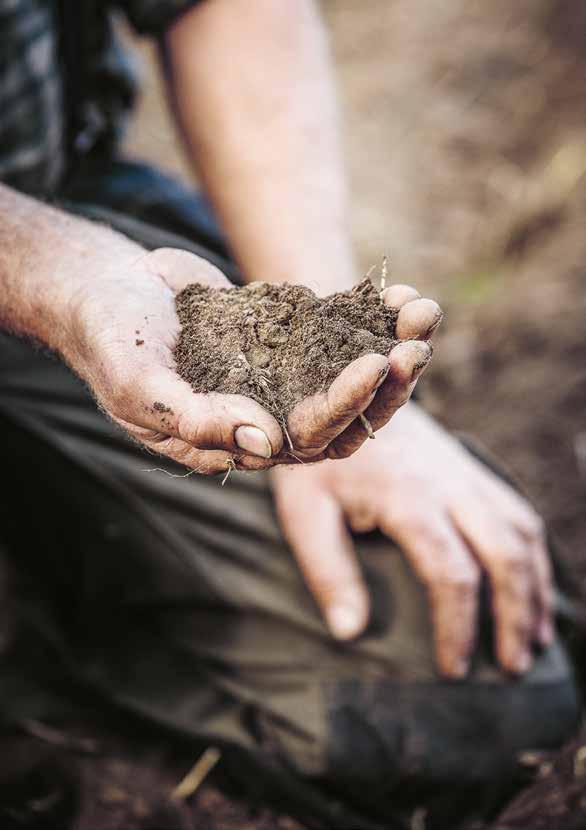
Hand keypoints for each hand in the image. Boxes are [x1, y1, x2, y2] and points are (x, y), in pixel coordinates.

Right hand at [67, 248, 440, 472]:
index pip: (307, 439)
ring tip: (424, 311)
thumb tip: (266, 443)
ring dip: (394, 348)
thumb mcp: (142, 386)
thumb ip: (197, 419)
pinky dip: (370, 315)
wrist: (108, 290)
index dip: (344, 405)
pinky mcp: (290, 338)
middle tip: (417, 344)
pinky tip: (398, 293)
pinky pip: (341, 333)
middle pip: (348, 416)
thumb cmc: (112, 343)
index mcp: (240, 442)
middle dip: (388, 384)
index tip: (376, 363)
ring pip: (354, 374)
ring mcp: (285, 376)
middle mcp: (272, 416)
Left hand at [271, 402, 552, 676]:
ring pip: (522, 534)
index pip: (450, 572)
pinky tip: (531, 592)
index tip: (453, 669)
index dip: (458, 627)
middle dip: (515, 616)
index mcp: (407, 496)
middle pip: (505, 554)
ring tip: (534, 642)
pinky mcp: (472, 470)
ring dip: (534, 590)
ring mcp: (467, 473)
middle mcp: (450, 483)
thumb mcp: (304, 511)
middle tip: (513, 668)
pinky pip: (519, 514)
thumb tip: (350, 632)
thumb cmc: (319, 457)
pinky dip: (534, 558)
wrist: (341, 391)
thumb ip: (328, 570)